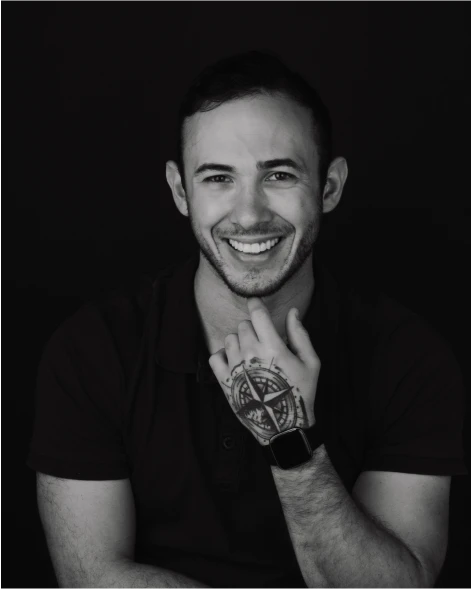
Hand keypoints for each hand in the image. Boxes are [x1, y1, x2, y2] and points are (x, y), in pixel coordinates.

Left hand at [208, 297, 320, 445]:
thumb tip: (292, 312)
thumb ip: (300, 335)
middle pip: (243, 325)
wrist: (283, 426)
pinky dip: (222, 355)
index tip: (255, 302)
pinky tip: (234, 362)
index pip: (256, 314)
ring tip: (250, 355)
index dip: (255, 304)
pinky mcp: (224, 381)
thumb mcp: (310, 363)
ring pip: (229, 339)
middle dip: (252, 329)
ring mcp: (235, 367)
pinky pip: (215, 356)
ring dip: (239, 342)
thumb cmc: (300, 392)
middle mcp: (250, 353)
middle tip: (263, 342)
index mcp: (272, 346)